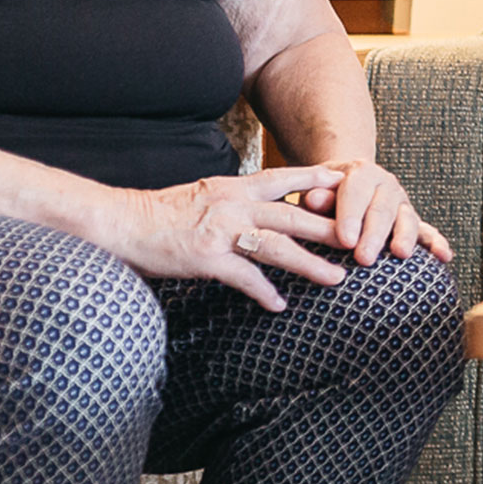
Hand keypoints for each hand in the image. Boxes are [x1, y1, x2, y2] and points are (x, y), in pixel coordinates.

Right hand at [94, 166, 354, 311]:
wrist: (120, 222)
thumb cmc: (162, 212)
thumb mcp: (206, 194)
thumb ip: (237, 199)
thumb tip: (265, 207)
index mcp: (234, 187)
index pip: (284, 178)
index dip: (318, 179)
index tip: (351, 180)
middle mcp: (233, 205)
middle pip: (292, 215)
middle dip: (330, 228)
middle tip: (362, 240)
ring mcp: (220, 231)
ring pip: (277, 246)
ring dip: (309, 264)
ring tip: (336, 279)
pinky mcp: (205, 257)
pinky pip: (243, 277)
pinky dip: (264, 292)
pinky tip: (279, 305)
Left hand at [295, 158, 454, 267]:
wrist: (347, 184)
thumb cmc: (324, 193)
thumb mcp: (316, 188)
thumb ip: (316, 194)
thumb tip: (312, 198)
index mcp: (361, 172)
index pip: (356, 192)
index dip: (351, 216)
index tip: (344, 240)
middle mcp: (386, 185)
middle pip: (381, 210)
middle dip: (374, 235)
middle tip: (364, 258)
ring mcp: (402, 204)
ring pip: (406, 219)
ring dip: (404, 237)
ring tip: (400, 254)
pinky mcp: (413, 222)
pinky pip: (428, 232)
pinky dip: (437, 243)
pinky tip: (445, 256)